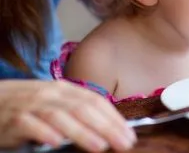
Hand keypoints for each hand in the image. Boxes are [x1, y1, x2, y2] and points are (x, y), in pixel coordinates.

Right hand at [0, 80, 135, 150]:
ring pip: (60, 116)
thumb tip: (106, 128)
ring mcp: (32, 105)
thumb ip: (76, 111)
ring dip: (82, 131)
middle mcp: (51, 93)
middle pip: (83, 108)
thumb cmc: (27, 105)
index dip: (113, 117)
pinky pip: (30, 124)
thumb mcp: (54, 102)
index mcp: (64, 89)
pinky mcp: (13, 119)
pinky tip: (56, 142)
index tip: (128, 134)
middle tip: (123, 143)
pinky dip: (43, 132)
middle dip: (106, 126)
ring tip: (100, 146)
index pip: (95, 100)